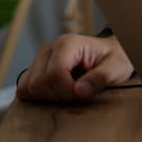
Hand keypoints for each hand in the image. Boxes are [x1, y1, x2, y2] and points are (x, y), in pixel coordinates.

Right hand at [16, 34, 134, 102]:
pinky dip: (38, 97)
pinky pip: (24, 89)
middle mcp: (49, 49)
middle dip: (58, 95)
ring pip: (28, 88)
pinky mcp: (35, 69)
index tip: (83, 94)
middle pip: (38, 83)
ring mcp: (39, 59)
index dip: (67, 91)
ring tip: (69, 92)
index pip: (54, 74)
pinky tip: (58, 93)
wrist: (111, 54)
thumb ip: (101, 77)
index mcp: (67, 44)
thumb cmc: (115, 59)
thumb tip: (79, 91)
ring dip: (48, 97)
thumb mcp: (117, 67)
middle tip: (78, 94)